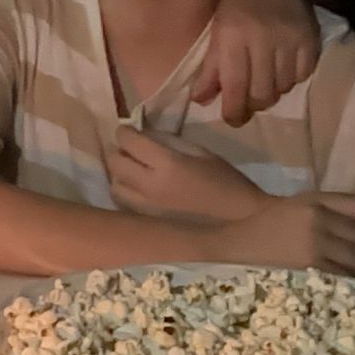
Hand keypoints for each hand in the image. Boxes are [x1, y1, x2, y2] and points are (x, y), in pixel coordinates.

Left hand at [106, 127, 267, 221]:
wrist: (240, 223)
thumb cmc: (227, 183)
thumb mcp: (201, 152)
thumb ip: (169, 141)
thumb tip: (144, 133)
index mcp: (167, 164)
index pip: (127, 140)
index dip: (125, 132)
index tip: (131, 131)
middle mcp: (149, 186)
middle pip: (114, 161)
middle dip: (120, 151)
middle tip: (134, 150)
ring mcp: (145, 208)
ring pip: (114, 185)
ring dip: (120, 174)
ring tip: (135, 171)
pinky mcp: (148, 223)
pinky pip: (123, 204)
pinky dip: (125, 193)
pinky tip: (140, 191)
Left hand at [193, 0, 318, 125]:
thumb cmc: (237, 3)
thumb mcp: (217, 31)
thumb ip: (210, 68)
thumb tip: (201, 101)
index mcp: (233, 35)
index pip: (234, 85)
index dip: (233, 109)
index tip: (232, 119)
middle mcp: (263, 38)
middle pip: (262, 93)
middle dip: (253, 105)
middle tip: (247, 104)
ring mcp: (290, 40)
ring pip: (283, 88)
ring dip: (271, 91)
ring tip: (263, 81)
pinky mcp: (311, 40)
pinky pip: (302, 76)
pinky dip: (290, 79)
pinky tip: (281, 69)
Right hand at [217, 192, 354, 275]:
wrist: (237, 246)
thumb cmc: (270, 226)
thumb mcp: (299, 206)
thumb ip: (333, 209)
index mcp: (315, 202)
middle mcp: (317, 221)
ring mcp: (314, 247)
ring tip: (344, 270)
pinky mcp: (310, 270)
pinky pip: (345, 277)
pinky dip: (346, 280)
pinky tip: (335, 280)